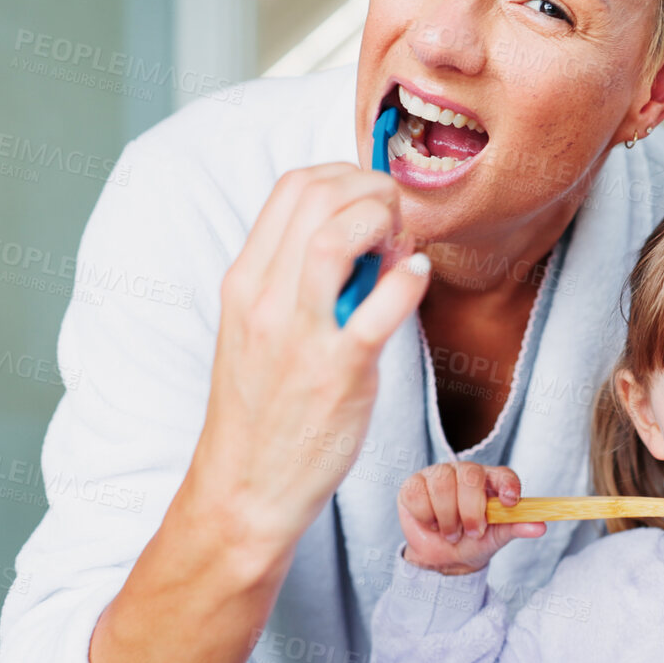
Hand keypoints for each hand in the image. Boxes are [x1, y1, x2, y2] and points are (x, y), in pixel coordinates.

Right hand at [189, 162, 430, 554]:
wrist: (245, 488)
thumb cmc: (264, 407)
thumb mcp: (261, 328)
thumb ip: (302, 279)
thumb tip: (368, 235)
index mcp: (245, 281)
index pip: (292, 187)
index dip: (345, 174)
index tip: (371, 198)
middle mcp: (266, 300)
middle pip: (318, 196)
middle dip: (371, 188)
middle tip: (395, 219)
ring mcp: (301, 336)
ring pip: (335, 237)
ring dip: (382, 222)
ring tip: (400, 244)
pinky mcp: (338, 373)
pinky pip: (379, 310)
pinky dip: (408, 280)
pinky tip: (418, 276)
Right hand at [398, 463, 546, 575]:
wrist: (443, 557)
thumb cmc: (473, 540)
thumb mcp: (497, 536)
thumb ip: (516, 527)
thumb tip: (540, 527)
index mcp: (490, 481)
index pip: (503, 474)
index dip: (508, 485)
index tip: (510, 503)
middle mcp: (465, 472)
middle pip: (470, 477)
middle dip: (472, 510)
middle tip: (472, 532)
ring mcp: (437, 475)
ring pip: (442, 486)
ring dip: (448, 518)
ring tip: (451, 532)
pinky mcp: (413, 484)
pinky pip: (418, 495)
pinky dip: (426, 517)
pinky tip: (432, 524)